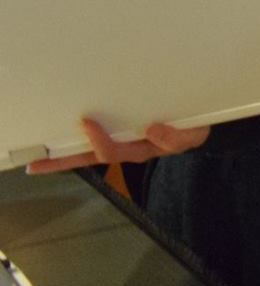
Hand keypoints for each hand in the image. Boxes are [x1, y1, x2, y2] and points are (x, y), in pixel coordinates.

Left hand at [25, 117, 209, 173]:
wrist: (199, 126)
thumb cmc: (193, 131)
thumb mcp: (190, 137)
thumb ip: (175, 137)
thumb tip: (151, 128)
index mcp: (139, 150)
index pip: (110, 151)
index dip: (96, 140)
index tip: (86, 121)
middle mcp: (125, 148)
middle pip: (88, 158)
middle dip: (61, 162)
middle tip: (35, 164)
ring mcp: (122, 141)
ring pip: (88, 150)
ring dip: (65, 152)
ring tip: (42, 152)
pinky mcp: (123, 132)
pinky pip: (97, 137)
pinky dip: (79, 138)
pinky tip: (66, 134)